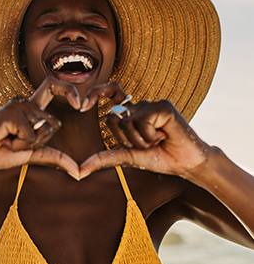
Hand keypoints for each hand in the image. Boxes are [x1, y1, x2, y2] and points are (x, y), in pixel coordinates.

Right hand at [0, 77, 80, 177]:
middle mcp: (25, 102)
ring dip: (26, 144)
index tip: (80, 104)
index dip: (69, 90)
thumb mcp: (31, 154)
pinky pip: (30, 135)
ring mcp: (18, 105)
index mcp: (31, 108)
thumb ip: (54, 157)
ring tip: (7, 140)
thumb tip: (79, 172)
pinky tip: (3, 138)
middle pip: (54, 123)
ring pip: (43, 129)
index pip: (53, 87)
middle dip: (40, 141)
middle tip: (16, 142)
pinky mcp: (11, 112)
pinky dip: (19, 144)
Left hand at [80, 82, 209, 178]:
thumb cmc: (158, 157)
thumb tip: (78, 171)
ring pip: (127, 122)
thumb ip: (103, 159)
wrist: (184, 165)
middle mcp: (139, 106)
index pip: (110, 92)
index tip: (82, 106)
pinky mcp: (162, 106)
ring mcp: (151, 104)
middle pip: (112, 118)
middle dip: (125, 140)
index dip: (96, 93)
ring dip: (141, 141)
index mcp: (130, 113)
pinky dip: (150, 136)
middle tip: (146, 144)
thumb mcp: (126, 157)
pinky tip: (165, 136)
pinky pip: (142, 121)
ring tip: (157, 140)